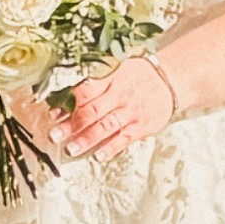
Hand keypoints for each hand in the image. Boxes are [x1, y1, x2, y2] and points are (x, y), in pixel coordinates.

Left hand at [57, 55, 175, 161]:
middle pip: (92, 111)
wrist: (171, 79)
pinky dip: (111, 148)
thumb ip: (95, 78)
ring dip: (86, 139)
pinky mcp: (142, 125)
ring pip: (106, 126)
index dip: (68, 103)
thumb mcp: (117, 66)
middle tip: (54, 135)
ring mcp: (131, 111)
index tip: (53, 114)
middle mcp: (120, 94)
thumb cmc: (138, 74)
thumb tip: (64, 92)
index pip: (85, 90)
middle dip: (71, 125)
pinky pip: (124, 138)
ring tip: (70, 149)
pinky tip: (98, 156)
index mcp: (111, 77)